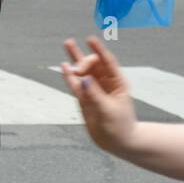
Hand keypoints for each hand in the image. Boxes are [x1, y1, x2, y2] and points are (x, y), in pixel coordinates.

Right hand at [59, 37, 137, 153]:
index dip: (98, 50)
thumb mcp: (108, 110)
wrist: (117, 143)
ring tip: (68, 43)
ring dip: (75, 59)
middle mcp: (105, 83)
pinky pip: (75, 85)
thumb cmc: (119, 126)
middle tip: (78, 70)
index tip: (90, 39)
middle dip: (84, 62)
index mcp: (117, 83)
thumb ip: (95, 94)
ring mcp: (94, 90)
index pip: (107, 62)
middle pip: (93, 64)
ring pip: (83, 71)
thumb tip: (84, 79)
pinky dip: (69, 76)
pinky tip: (64, 66)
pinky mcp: (84, 99)